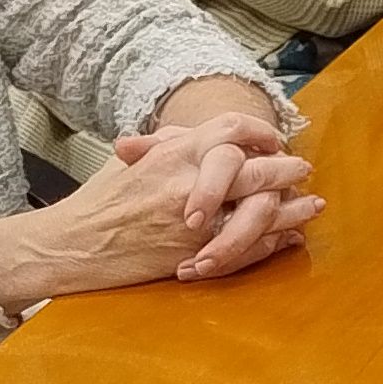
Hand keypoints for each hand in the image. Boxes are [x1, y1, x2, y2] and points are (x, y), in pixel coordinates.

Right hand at [50, 109, 317, 288]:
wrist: (72, 245)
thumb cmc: (99, 202)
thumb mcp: (131, 161)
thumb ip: (169, 144)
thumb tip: (197, 132)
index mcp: (175, 153)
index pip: (232, 129)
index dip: (260, 132)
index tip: (274, 139)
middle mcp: (189, 182)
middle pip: (258, 170)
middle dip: (287, 170)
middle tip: (302, 170)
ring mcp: (195, 221)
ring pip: (260, 211)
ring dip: (292, 209)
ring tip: (310, 205)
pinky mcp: (195, 254)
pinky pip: (247, 248)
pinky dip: (273, 242)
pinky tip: (288, 236)